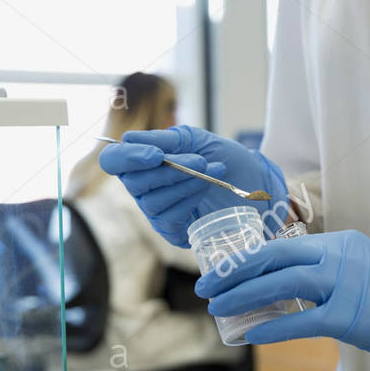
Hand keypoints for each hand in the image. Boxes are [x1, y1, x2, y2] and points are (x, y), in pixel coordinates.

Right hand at [98, 126, 289, 246]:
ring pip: (153, 202)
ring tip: (210, 172)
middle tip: (200, 161)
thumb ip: (166, 140)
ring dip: (184, 184)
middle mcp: (144, 188)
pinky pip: (168, 218)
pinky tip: (206, 190)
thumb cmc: (226, 159)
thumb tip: (129, 139)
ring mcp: (157, 212)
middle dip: (169, 171)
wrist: (255, 184)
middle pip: (134, 183)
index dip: (128, 158)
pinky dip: (189, 201)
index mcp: (143, 162)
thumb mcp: (197, 141)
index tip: (155, 156)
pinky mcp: (173, 231)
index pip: (114, 161)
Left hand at [194, 230, 369, 370]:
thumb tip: (290, 296)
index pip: (283, 245)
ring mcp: (347, 284)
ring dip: (243, 296)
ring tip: (217, 309)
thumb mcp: (367, 273)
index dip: (247, 258)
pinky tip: (250, 334)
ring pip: (281, 284)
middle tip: (205, 287)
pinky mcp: (352, 317)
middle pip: (274, 257)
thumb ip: (332, 277)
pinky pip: (301, 321)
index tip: (222, 270)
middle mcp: (341, 255)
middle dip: (234, 273)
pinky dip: (271, 327)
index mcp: (343, 243)